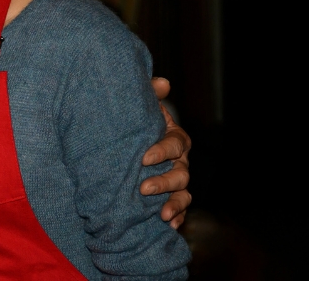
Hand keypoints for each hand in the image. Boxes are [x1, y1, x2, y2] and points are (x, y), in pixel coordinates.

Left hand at [140, 77, 191, 227]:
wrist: (125, 142)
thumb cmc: (135, 122)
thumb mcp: (141, 106)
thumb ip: (150, 93)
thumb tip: (162, 82)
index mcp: (174, 138)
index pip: (175, 144)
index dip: (162, 151)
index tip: (143, 158)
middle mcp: (179, 161)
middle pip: (181, 173)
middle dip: (165, 182)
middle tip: (144, 188)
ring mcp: (176, 181)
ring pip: (183, 193)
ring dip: (174, 204)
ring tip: (161, 215)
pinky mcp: (169, 197)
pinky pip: (180, 210)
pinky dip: (177, 218)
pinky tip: (169, 226)